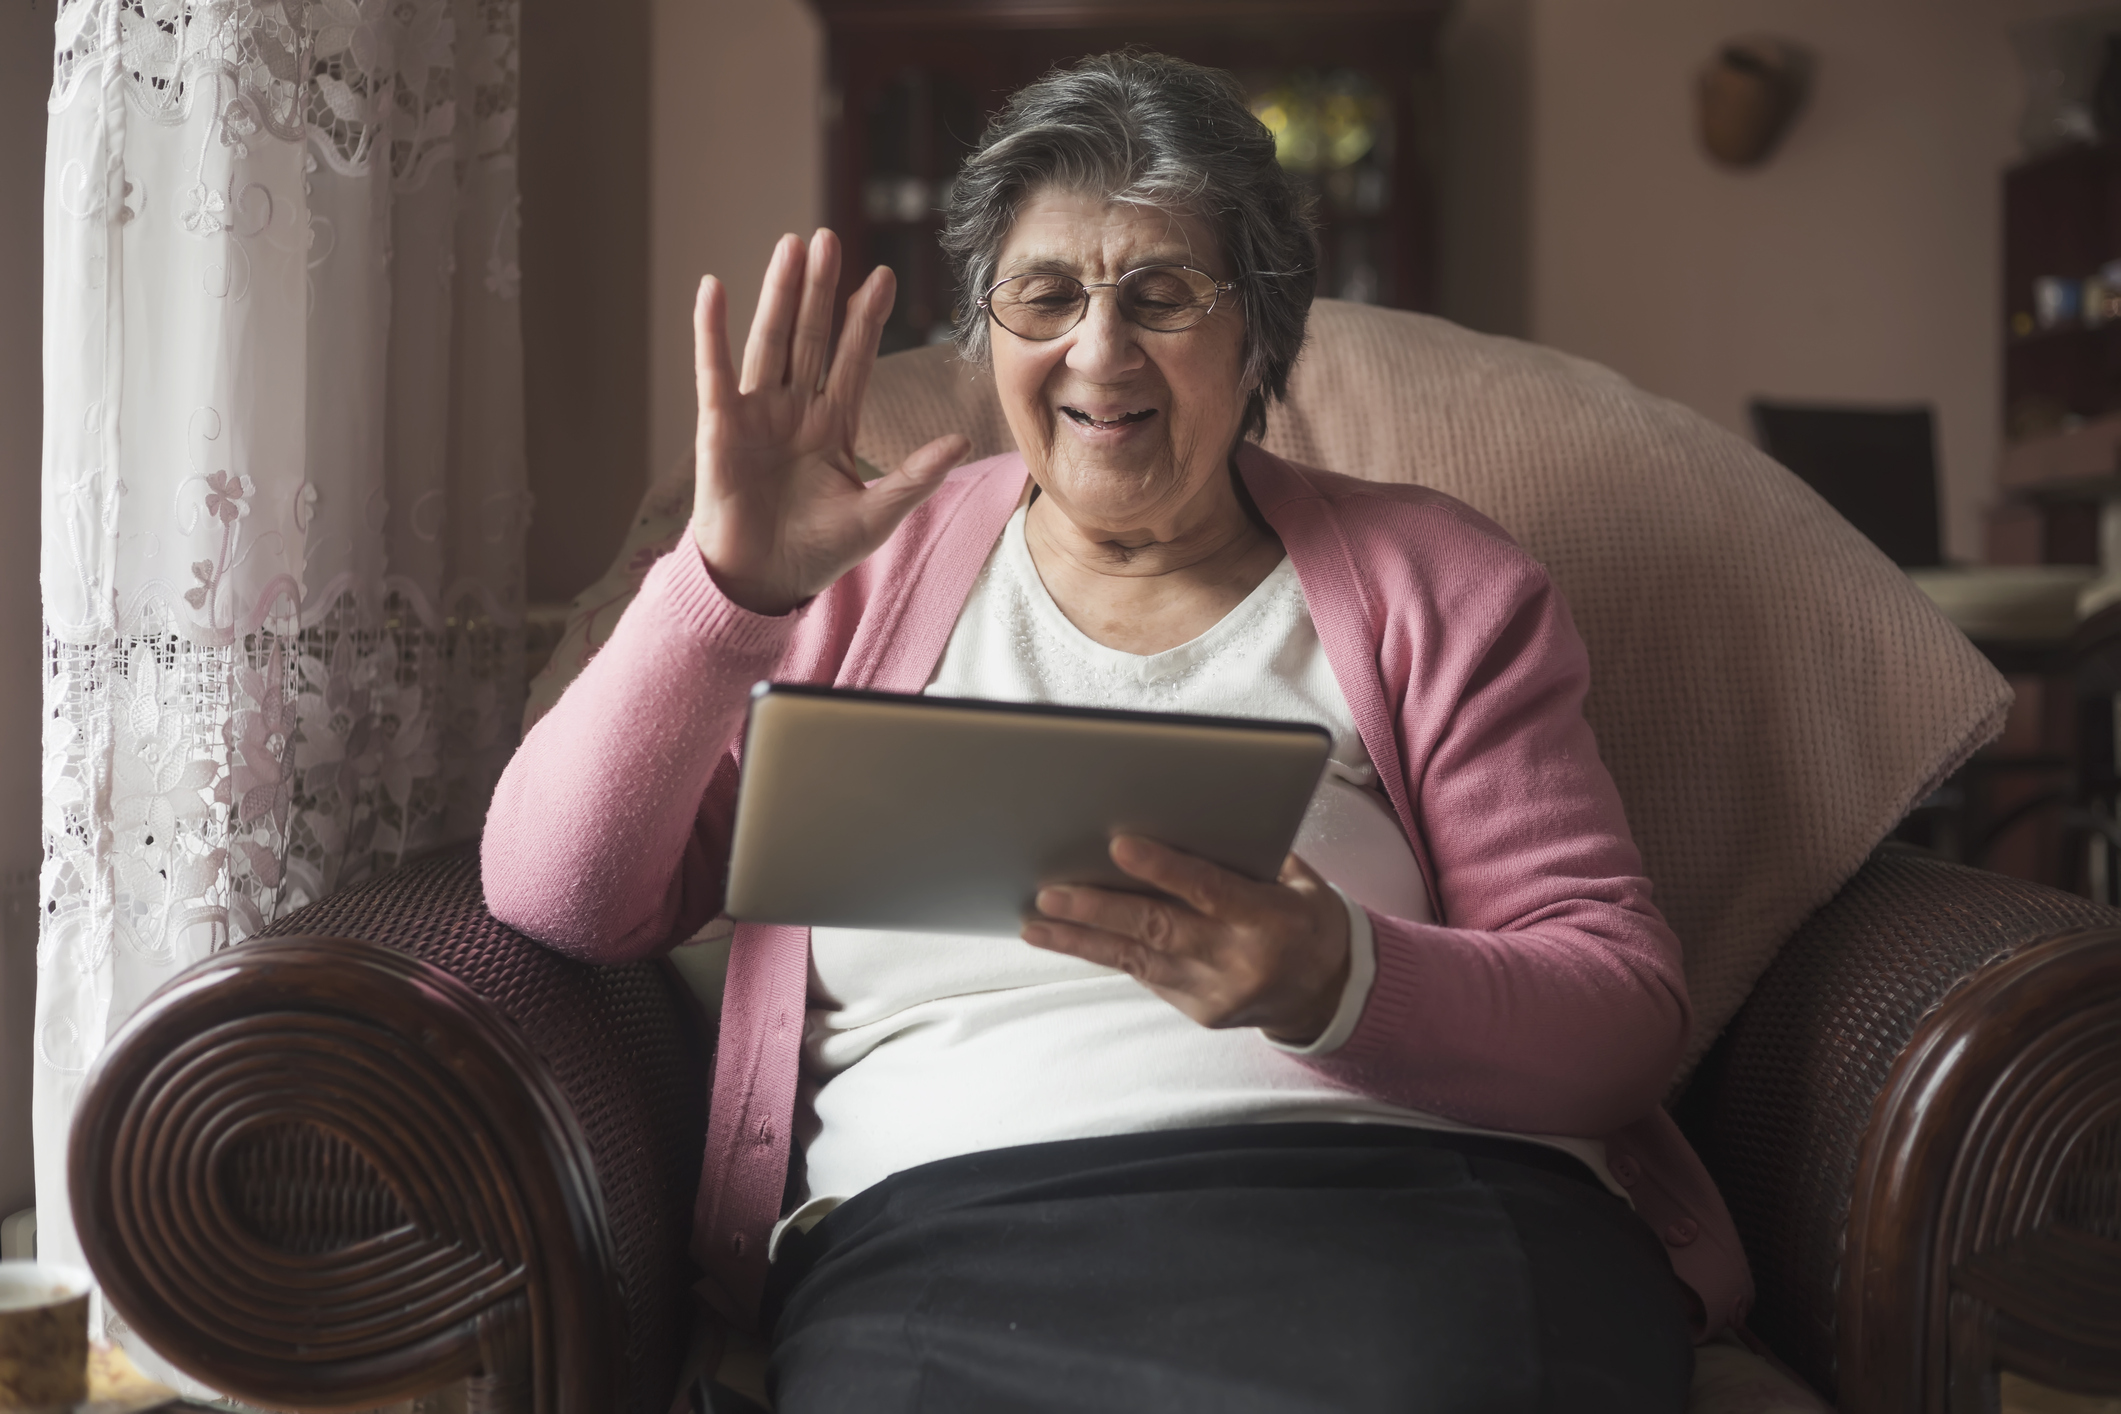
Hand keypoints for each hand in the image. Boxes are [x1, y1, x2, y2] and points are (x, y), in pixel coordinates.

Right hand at [691, 229, 970, 614]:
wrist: (763, 582)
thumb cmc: (817, 552)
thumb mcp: (878, 515)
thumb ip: (916, 475)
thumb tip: (961, 442)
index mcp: (832, 425)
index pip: (853, 360)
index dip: (865, 319)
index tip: (882, 276)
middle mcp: (794, 410)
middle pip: (811, 337)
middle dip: (822, 289)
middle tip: (832, 238)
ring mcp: (756, 414)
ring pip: (770, 341)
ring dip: (778, 295)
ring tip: (791, 247)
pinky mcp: (719, 425)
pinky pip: (715, 369)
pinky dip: (712, 330)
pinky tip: (714, 288)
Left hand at [1021, 836, 1351, 1044]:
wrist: (1332, 992)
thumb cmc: (1307, 918)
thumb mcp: (1297, 881)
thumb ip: (1248, 855)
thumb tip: (1186, 815)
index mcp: (1270, 918)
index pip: (1209, 890)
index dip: (1164, 868)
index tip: (1118, 846)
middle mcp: (1240, 960)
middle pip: (1158, 930)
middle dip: (1098, 910)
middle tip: (1049, 893)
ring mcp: (1217, 992)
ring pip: (1138, 961)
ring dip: (1083, 941)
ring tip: (1037, 925)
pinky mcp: (1200, 1011)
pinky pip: (1145, 976)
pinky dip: (1107, 955)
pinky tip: (1069, 939)